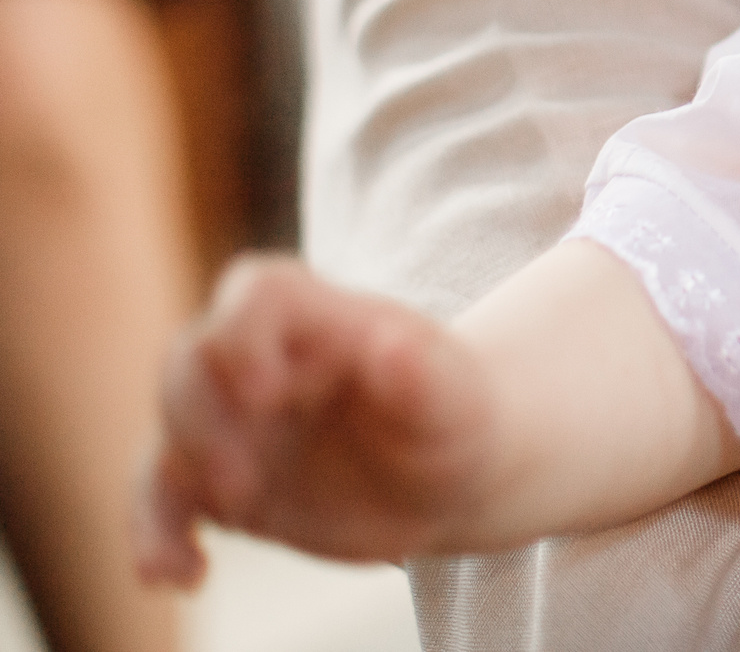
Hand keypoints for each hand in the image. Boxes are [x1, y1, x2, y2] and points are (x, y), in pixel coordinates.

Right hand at [136, 255, 498, 583]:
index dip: (244, 333)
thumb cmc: (453, 417)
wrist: (448, 478)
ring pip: (169, 427)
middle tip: (245, 487)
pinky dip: (157, 534)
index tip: (267, 392)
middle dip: (201, 420)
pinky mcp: (217, 477)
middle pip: (192, 359)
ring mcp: (234, 417)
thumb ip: (423, 371)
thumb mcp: (454, 398)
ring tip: (210, 547)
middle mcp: (264, 358)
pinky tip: (179, 576)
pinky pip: (164, 497)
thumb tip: (392, 344)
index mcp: (322, 317)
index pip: (258, 292)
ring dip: (176, 483)